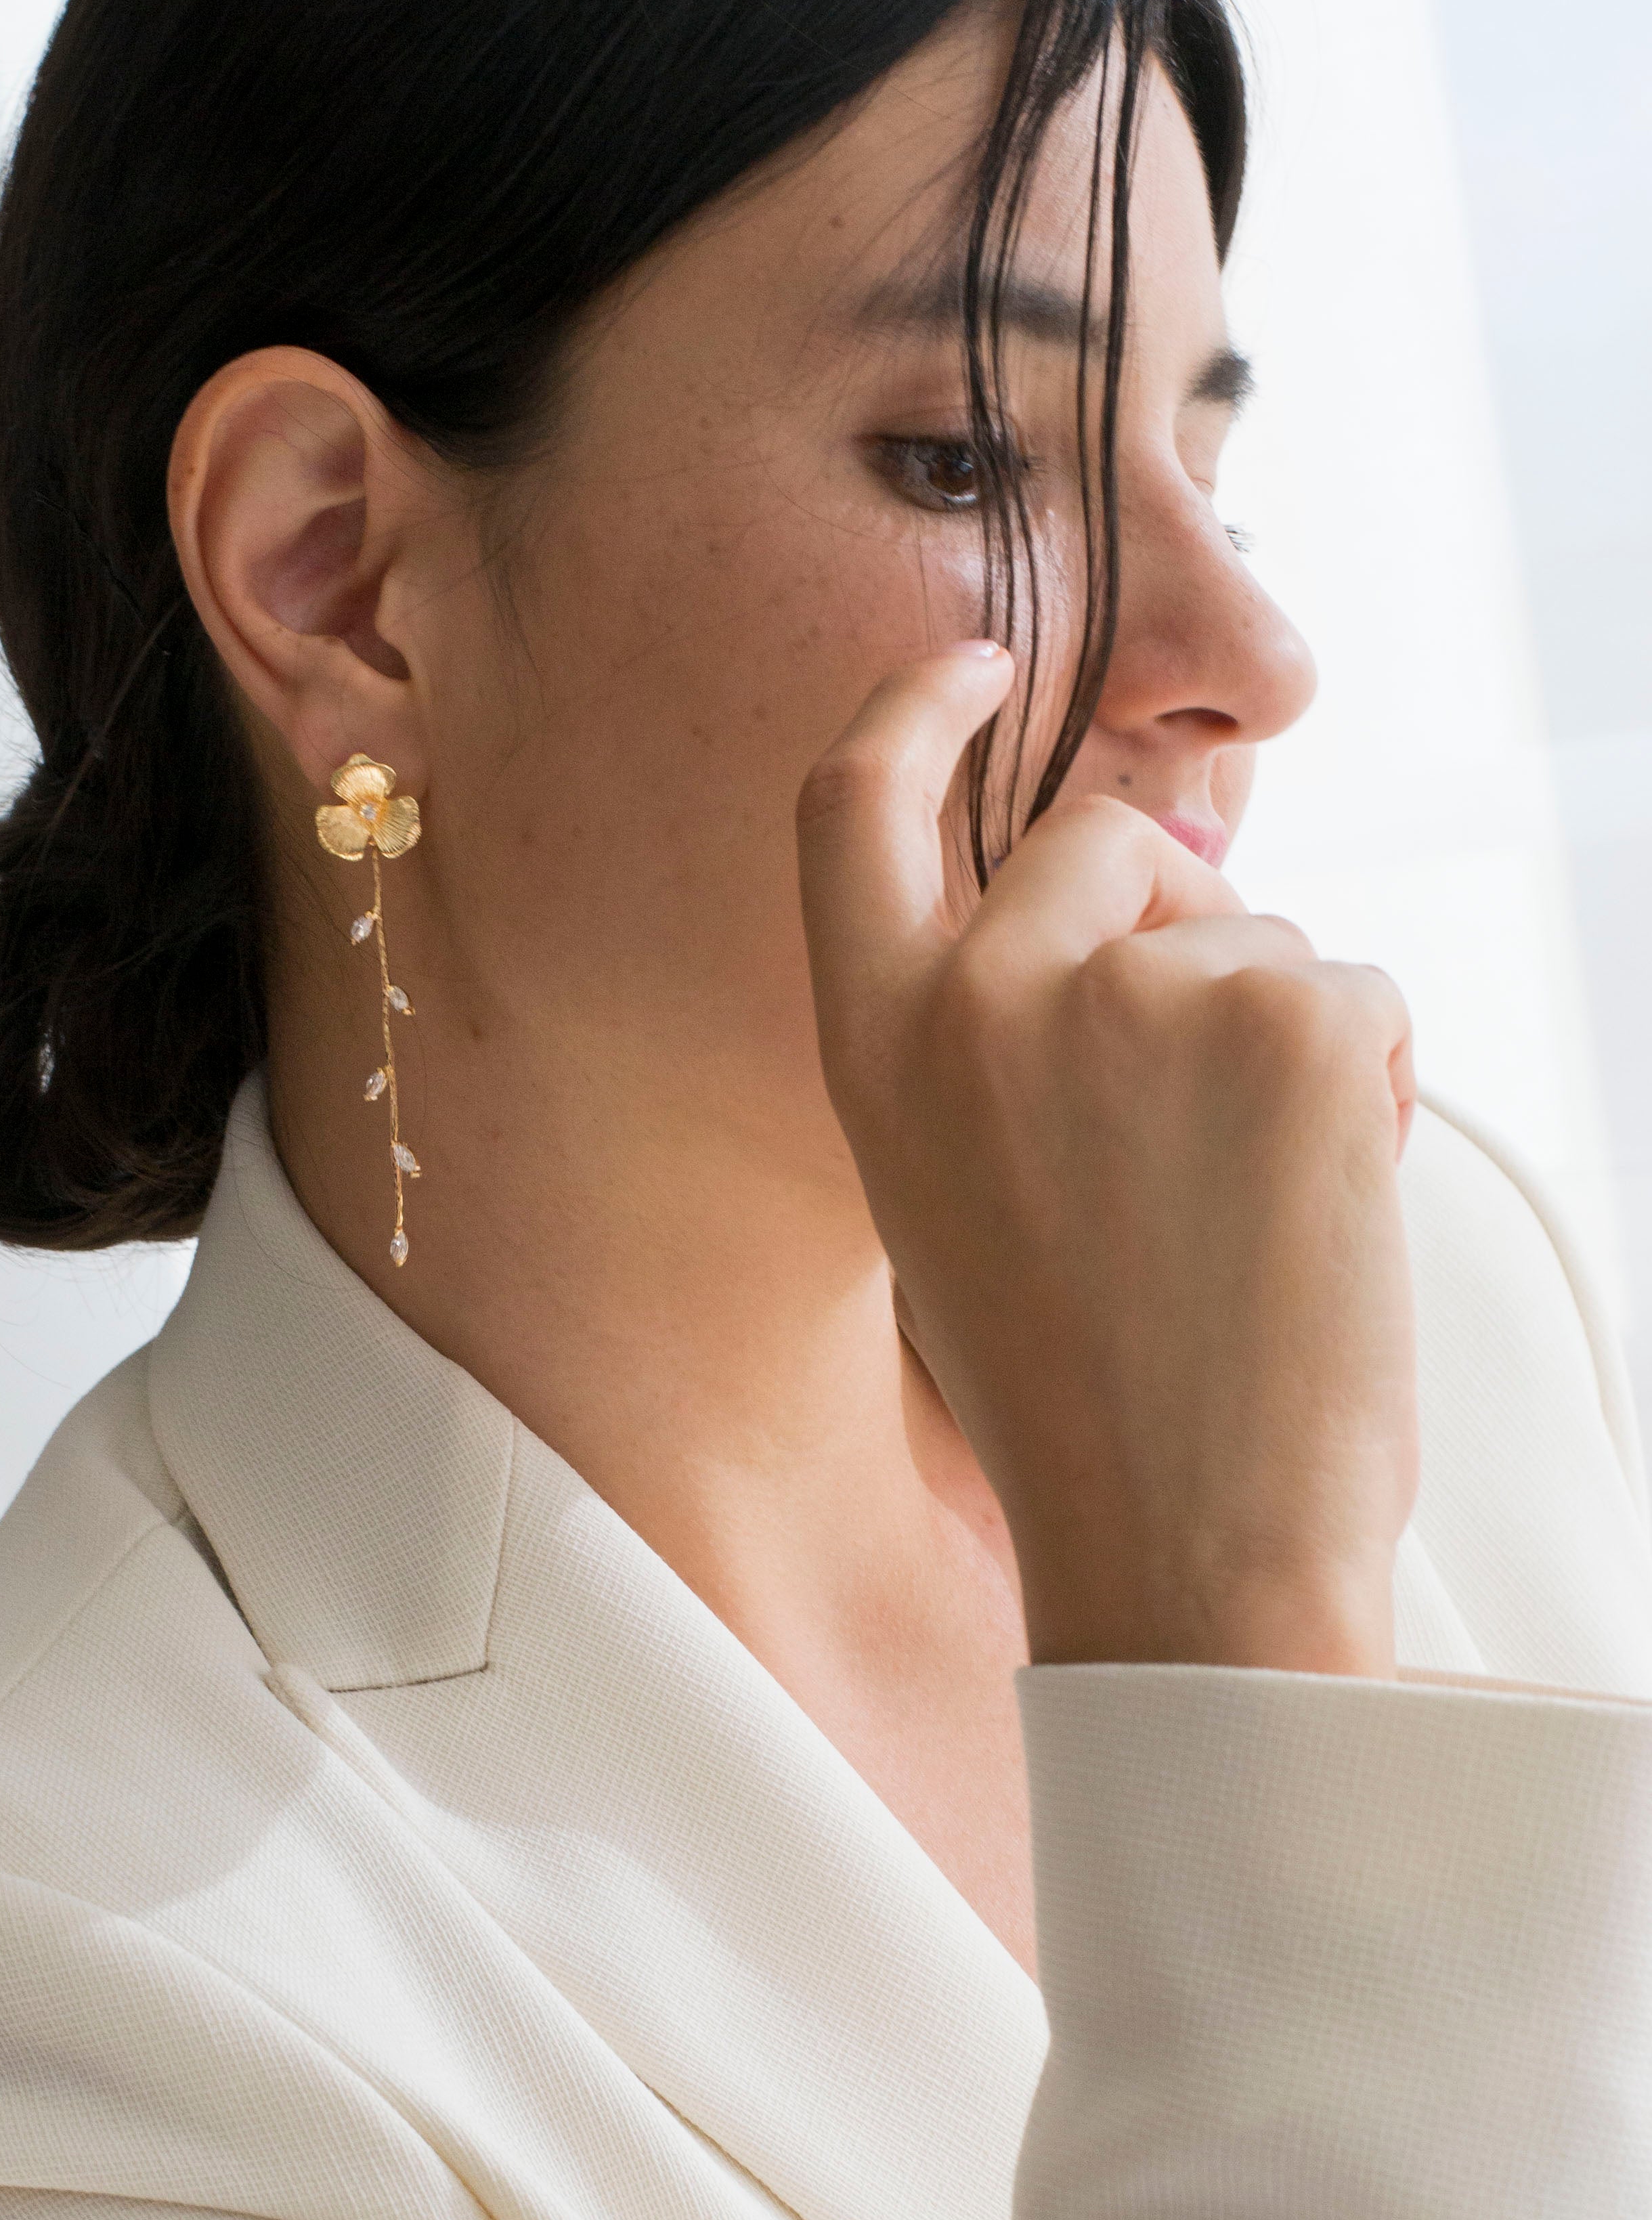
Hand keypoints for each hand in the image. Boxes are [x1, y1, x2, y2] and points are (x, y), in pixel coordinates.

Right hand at [797, 646, 1418, 1675]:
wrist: (1184, 1551)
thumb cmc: (1083, 1405)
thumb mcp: (962, 1198)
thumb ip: (1002, 1036)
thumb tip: (1166, 859)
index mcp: (877, 1053)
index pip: (851, 811)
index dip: (915, 711)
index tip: (980, 669)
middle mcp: (985, 998)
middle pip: (1107, 846)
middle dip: (1179, 925)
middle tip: (1199, 1108)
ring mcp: (1139, 996)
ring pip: (1248, 933)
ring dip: (1276, 1039)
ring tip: (1244, 1213)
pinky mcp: (1289, 1020)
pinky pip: (1355, 990)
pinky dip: (1367, 1085)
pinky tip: (1321, 1211)